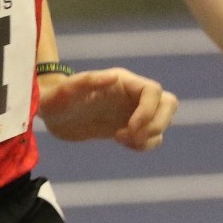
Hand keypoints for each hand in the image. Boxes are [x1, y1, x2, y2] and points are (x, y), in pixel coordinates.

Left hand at [38, 68, 178, 150]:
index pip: (153, 91)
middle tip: (131, 136)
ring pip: (164, 121)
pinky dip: (144, 144)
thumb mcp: (66, 90)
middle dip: (157, 124)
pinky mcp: (131, 126)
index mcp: (122, 81)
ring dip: (150, 136)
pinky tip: (121, 141)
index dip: (149, 111)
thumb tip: (113, 78)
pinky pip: (153, 136)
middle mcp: (132, 94)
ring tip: (121, 138)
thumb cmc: (57, 98)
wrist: (53, 113)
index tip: (130, 128)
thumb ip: (87, 81)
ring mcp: (134, 110)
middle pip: (168, 103)